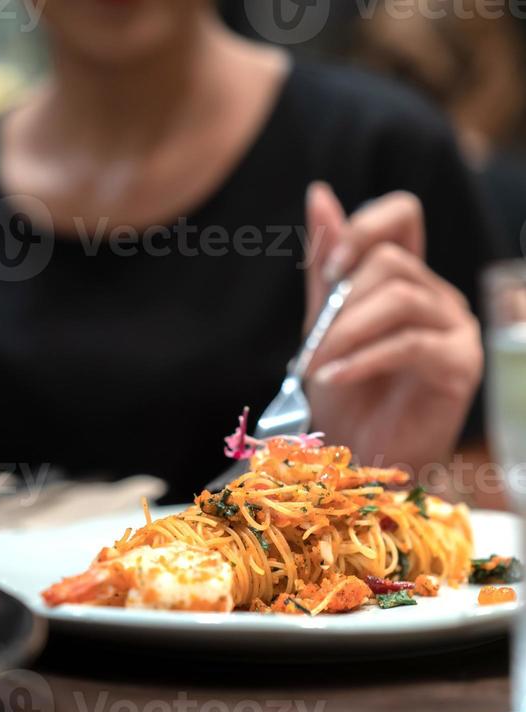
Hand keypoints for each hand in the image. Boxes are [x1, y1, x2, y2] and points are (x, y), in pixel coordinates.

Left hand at [304, 183, 483, 477]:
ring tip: (317, 368)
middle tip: (311, 348)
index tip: (329, 270)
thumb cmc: (345, 399)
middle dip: (340, 304)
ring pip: (400, 299)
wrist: (359, 459)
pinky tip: (333, 378)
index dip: (364, 227)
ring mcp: (455, 328)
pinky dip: (362, 360)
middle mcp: (437, 297)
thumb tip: (319, 194)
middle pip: (391, 263)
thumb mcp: (324, 328)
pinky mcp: (459, 364)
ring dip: (346, 332)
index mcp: (406, 281)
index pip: (403, 216)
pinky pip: (409, 344)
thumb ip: (326, 270)